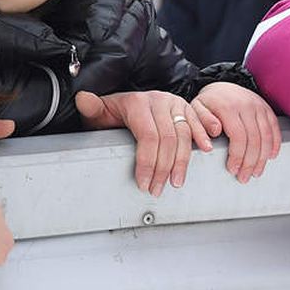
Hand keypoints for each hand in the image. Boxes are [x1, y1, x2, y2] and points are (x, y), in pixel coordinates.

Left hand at [76, 90, 212, 195]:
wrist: (127, 101)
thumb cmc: (113, 112)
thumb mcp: (100, 111)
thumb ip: (92, 108)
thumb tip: (84, 100)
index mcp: (138, 103)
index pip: (148, 137)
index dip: (148, 163)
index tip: (143, 182)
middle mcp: (158, 100)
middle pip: (168, 139)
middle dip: (163, 169)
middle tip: (157, 189)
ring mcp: (174, 103)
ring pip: (184, 134)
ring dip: (182, 161)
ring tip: (176, 181)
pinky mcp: (185, 107)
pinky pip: (197, 122)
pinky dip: (202, 136)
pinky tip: (205, 150)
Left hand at [190, 82, 281, 183]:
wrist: (221, 86)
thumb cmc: (207, 103)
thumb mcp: (196, 110)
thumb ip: (202, 122)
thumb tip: (215, 132)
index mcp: (228, 107)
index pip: (238, 136)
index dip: (237, 156)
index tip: (233, 169)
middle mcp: (246, 105)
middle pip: (254, 139)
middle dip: (250, 162)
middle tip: (245, 177)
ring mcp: (258, 106)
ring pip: (266, 135)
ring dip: (263, 157)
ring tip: (257, 171)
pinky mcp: (266, 108)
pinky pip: (274, 127)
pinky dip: (275, 144)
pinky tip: (271, 156)